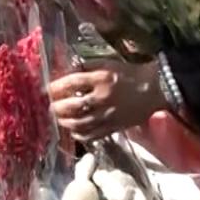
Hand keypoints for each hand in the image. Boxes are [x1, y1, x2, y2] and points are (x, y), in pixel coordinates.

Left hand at [49, 61, 163, 141]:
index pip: (72, 83)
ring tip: (58, 118)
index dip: (56, 87)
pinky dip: (79, 134)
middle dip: (56, 107)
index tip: (46, 89)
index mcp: (102, 79)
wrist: (153, 90)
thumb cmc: (129, 74)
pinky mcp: (113, 127)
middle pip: (73, 106)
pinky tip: (73, 130)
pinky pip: (92, 135)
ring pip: (80, 124)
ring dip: (64, 122)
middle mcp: (103, 98)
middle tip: (49, 106)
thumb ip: (87, 68)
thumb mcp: (108, 64)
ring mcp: (108, 115)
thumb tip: (66, 71)